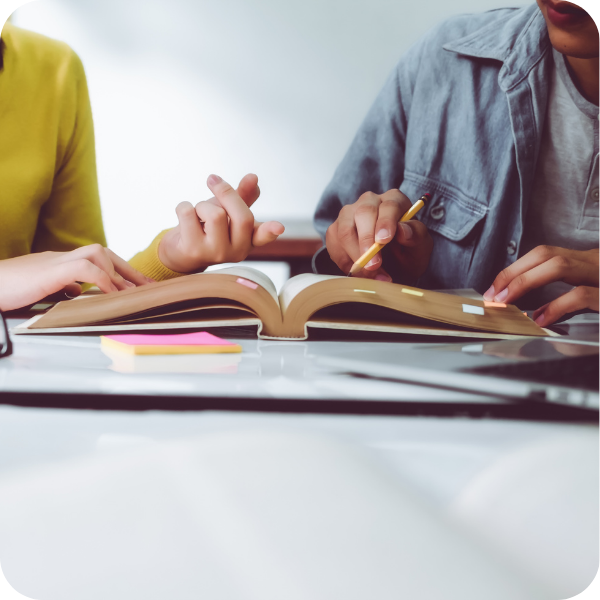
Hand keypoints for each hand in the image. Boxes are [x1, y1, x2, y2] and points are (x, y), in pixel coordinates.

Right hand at [0, 245, 150, 311]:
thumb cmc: (8, 289)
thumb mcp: (41, 290)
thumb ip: (61, 287)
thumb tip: (78, 292)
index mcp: (61, 262)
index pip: (98, 259)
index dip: (120, 271)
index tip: (138, 286)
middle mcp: (61, 258)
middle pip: (103, 252)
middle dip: (128, 270)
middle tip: (148, 287)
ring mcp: (55, 262)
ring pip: (97, 253)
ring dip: (117, 273)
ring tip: (130, 292)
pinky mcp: (49, 271)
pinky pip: (84, 268)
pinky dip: (102, 279)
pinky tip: (110, 293)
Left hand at [158, 174, 284, 272]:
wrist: (181, 253)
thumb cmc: (207, 229)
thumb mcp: (227, 212)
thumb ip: (242, 196)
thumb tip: (253, 178)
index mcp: (249, 240)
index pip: (263, 236)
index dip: (270, 231)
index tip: (279, 227)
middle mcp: (237, 251)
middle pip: (241, 215)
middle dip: (225, 191)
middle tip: (212, 179)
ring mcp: (215, 254)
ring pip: (215, 214)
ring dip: (201, 205)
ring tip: (198, 214)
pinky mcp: (193, 251)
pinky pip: (188, 212)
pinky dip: (183, 207)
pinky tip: (185, 219)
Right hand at [326, 189, 432, 281]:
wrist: (392, 266)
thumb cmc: (407, 253)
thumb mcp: (420, 248)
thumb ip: (417, 236)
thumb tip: (404, 230)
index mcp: (394, 201)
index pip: (389, 205)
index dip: (386, 222)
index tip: (384, 240)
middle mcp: (369, 202)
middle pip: (363, 214)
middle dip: (366, 241)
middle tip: (374, 264)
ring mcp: (349, 214)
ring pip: (344, 230)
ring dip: (355, 256)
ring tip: (369, 275)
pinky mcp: (335, 229)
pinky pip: (334, 244)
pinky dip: (344, 261)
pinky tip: (357, 272)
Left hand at [483, 245, 599, 325]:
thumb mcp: (593, 293)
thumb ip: (565, 299)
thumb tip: (536, 314)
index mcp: (586, 262)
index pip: (543, 254)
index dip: (514, 269)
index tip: (494, 288)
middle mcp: (594, 263)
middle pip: (546, 255)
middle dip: (513, 273)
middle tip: (493, 295)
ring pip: (560, 266)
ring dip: (526, 282)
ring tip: (507, 300)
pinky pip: (581, 295)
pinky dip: (557, 306)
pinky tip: (542, 319)